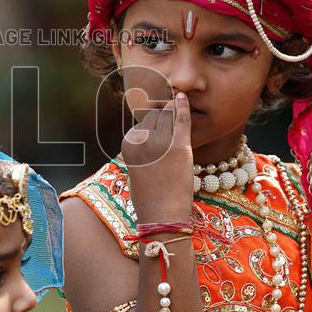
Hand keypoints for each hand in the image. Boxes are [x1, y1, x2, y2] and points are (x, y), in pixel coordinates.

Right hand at [120, 92, 192, 219]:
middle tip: (170, 109)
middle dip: (163, 113)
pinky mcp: (178, 147)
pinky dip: (182, 106)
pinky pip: (181, 120)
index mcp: (128, 144)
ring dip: (173, 109)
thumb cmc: (149, 196)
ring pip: (167, 115)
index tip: (158, 117)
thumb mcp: (135, 168)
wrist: (162, 215)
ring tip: (177, 101)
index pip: (142, 123)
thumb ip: (140, 149)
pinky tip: (183, 97)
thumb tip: (147, 133)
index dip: (152, 122)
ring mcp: (160, 142)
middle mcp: (141, 140)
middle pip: (155, 116)